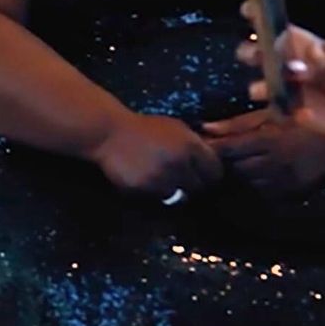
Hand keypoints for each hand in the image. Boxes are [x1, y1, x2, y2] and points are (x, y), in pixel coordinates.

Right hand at [91, 112, 222, 200]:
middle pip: (199, 187)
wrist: (109, 134)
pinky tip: (148, 182)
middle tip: (184, 182)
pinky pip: (157, 198)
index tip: (204, 176)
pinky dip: (154, 193)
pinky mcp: (144, 189)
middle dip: (193, 185)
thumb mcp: (175, 128)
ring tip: (165, 183)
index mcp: (191, 147)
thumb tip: (211, 157)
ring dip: (174, 191)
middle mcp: (180, 164)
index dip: (210, 175)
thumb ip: (194, 143)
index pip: (215, 171)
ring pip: (178, 196)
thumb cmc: (143, 127)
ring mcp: (161, 178)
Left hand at [202, 107, 324, 194]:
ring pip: (247, 184)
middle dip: (223, 165)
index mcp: (269, 138)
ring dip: (239, 177)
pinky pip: (264, 194)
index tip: (199, 149)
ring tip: (236, 169)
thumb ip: (237, 123)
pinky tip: (254, 179)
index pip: (228, 149)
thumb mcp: (271, 114)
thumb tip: (204, 129)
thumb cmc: (302, 119)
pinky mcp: (293, 192)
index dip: (211, 150)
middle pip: (234, 169)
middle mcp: (275, 162)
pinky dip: (255, 187)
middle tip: (214, 161)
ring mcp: (285, 180)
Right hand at [240, 21, 324, 146]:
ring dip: (260, 86)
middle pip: (259, 54)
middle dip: (250, 52)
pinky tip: (300, 113)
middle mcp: (291, 66)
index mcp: (305, 47)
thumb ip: (320, 66)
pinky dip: (282, 112)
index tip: (247, 9)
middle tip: (256, 56)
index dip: (261, 18)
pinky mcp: (291, 113)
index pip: (279, 29)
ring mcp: (289, 90)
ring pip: (259, 85)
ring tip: (267, 89)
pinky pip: (276, 112)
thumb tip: (292, 70)